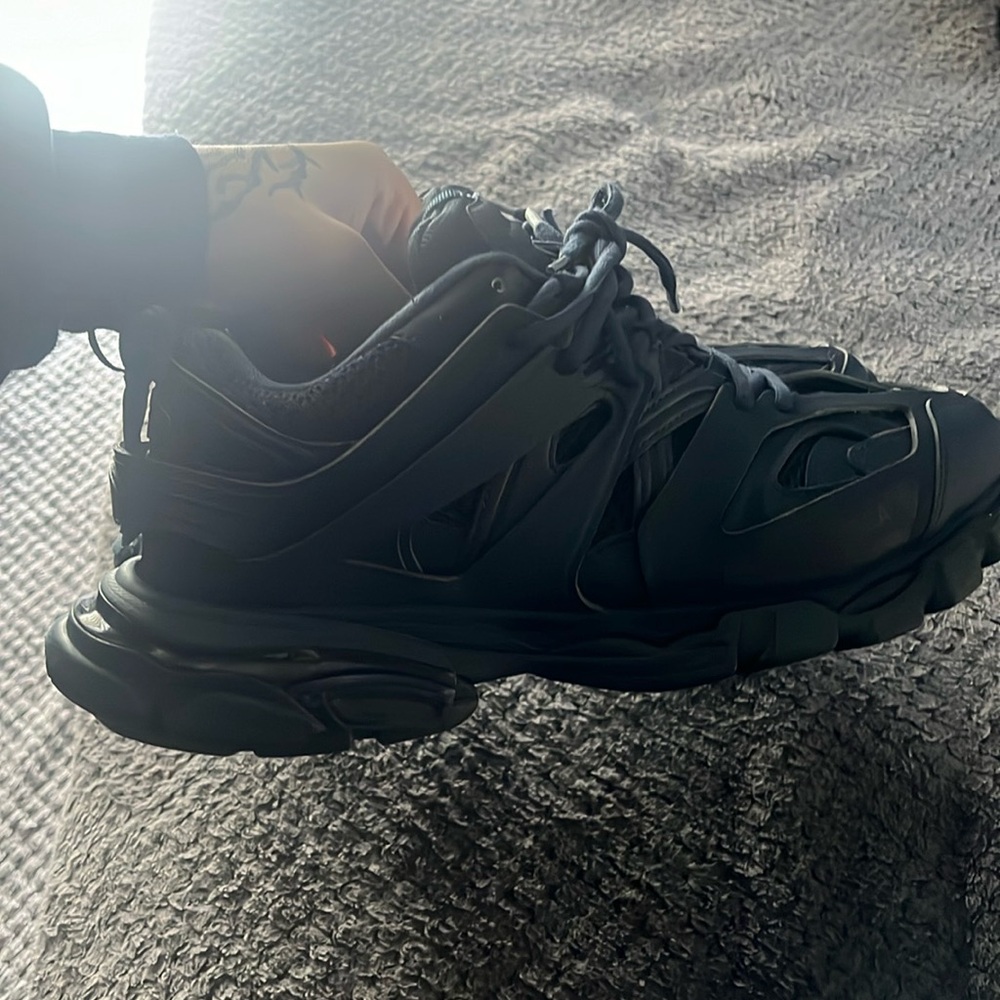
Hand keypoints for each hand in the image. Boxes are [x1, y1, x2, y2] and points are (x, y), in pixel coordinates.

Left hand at [196, 141, 420, 355]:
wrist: (149, 233)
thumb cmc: (251, 228)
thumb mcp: (340, 266)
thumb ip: (391, 306)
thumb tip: (422, 348)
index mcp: (376, 181)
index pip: (427, 250)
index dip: (425, 298)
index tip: (418, 339)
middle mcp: (351, 203)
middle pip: (389, 279)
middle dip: (380, 320)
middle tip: (380, 358)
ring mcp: (313, 238)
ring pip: (352, 301)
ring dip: (347, 334)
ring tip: (347, 364)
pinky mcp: (283, 270)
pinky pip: (317, 312)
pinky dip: (316, 339)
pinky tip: (315, 364)